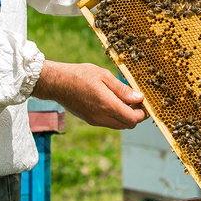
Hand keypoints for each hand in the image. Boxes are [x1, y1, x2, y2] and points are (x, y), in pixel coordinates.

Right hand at [32, 61, 146, 128]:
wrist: (56, 83)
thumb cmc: (80, 75)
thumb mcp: (104, 76)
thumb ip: (122, 89)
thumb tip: (139, 98)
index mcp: (107, 105)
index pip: (133, 119)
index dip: (142, 113)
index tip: (144, 102)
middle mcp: (101, 117)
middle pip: (127, 125)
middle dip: (136, 115)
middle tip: (136, 100)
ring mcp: (95, 121)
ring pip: (118, 125)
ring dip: (126, 116)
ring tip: (125, 99)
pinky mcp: (89, 120)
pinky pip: (109, 123)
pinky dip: (116, 116)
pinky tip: (114, 102)